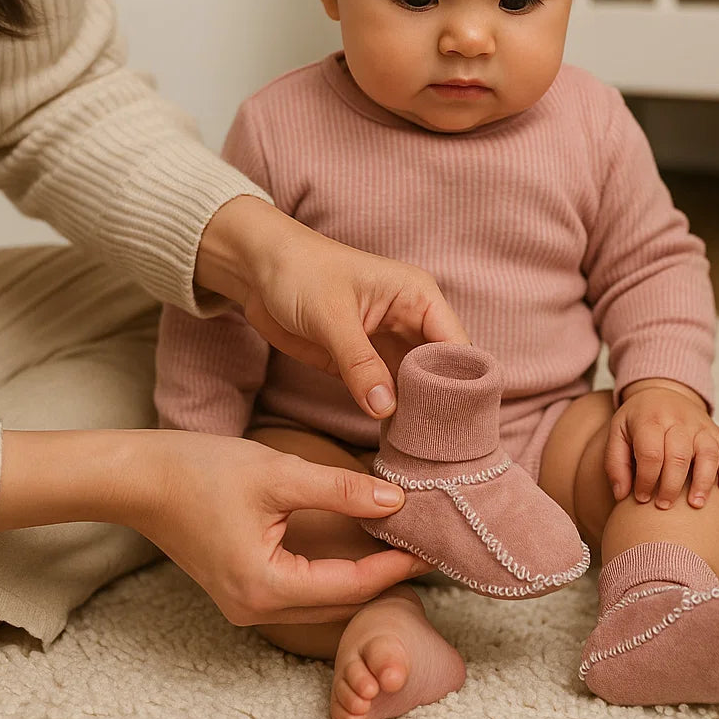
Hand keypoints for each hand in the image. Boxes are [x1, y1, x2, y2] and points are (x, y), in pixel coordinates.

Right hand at [0, 429, 431, 625]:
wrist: (140, 476)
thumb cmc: (201, 471)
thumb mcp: (280, 474)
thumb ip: (340, 491)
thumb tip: (395, 500)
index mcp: (265, 587)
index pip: (350, 586)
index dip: (394, 566)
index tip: (430, 548)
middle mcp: (255, 608)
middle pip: (338, 601)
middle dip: (382, 576)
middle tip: (424, 547)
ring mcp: (244, 602)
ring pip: (320, 599)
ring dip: (359, 576)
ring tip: (398, 545)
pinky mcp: (240, 587)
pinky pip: (300, 589)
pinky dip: (332, 572)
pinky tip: (355, 545)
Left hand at [196, 197, 469, 418]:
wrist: (257, 270)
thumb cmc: (300, 272)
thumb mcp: (332, 316)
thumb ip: (360, 363)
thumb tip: (386, 409)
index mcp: (418, 297)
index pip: (455, 344)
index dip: (461, 381)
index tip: (459, 420)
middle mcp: (410, 321)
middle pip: (441, 369)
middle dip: (440, 403)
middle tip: (440, 444)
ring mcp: (387, 343)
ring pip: (416, 384)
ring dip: (416, 411)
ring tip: (423, 448)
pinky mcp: (362, 362)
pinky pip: (385, 392)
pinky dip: (390, 412)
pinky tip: (396, 437)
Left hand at [604, 379, 718, 509]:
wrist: (661, 392)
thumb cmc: (637, 421)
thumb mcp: (617, 433)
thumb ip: (615, 463)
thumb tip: (621, 495)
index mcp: (649, 420)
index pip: (650, 453)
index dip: (646, 479)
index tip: (641, 498)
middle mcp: (677, 420)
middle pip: (679, 455)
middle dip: (671, 485)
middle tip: (664, 506)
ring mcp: (699, 425)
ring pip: (708, 452)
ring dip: (704, 480)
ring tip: (695, 504)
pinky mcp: (715, 431)